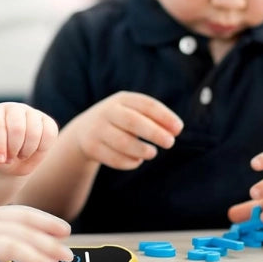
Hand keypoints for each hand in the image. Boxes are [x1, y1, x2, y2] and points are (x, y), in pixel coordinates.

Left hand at [0, 103, 57, 175]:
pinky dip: (42, 147)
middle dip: (13, 149)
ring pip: (35, 131)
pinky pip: (50, 133)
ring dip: (27, 150)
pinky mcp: (46, 121)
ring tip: (20, 155)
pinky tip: (33, 151)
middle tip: (9, 158)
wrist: (10, 160)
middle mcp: (13, 108)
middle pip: (18, 128)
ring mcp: (31, 113)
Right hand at [68, 91, 182, 169]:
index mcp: (121, 99)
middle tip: (170, 143)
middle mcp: (107, 111)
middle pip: (132, 121)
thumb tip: (175, 129)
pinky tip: (136, 160)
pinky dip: (129, 162)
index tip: (179, 128)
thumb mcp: (132, 112)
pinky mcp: (91, 147)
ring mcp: (97, 129)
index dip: (164, 116)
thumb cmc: (119, 122)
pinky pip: (114, 158)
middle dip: (154, 132)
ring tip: (152, 153)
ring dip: (141, 150)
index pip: (145, 104)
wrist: (83, 131)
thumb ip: (153, 118)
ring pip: (122, 142)